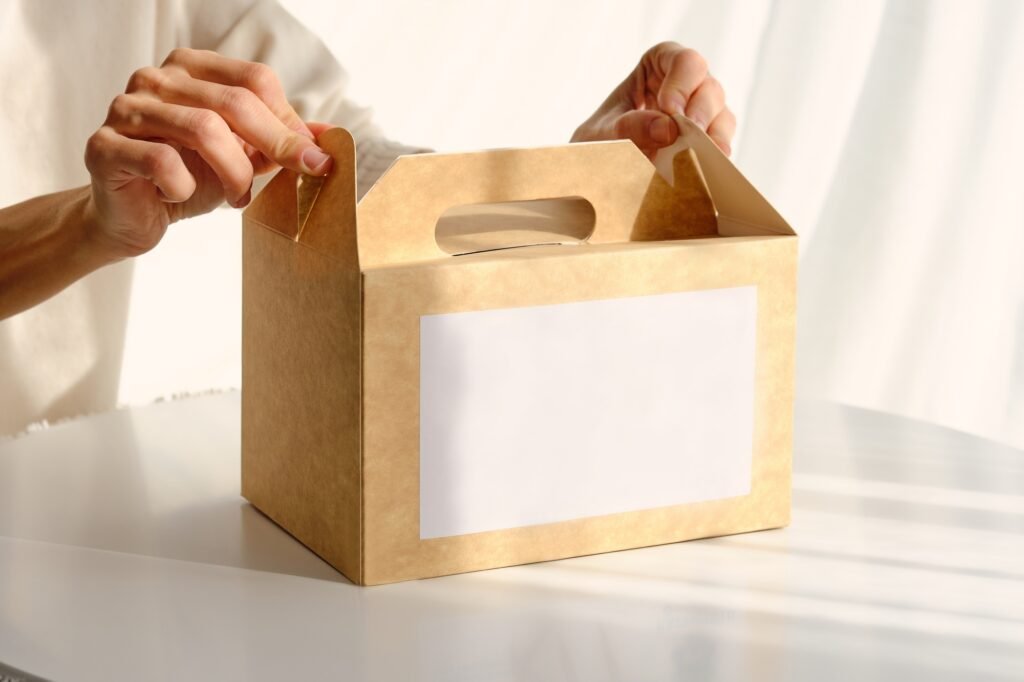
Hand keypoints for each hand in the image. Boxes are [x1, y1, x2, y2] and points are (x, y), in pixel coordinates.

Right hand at [83, 48, 332, 257]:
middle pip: (234, 101)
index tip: (313, 159)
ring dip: (235, 172)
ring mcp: (126, 108)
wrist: (133, 216)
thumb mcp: (243, 157)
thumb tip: (330, 138)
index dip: (289, 121)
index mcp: (191, 68)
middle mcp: (155, 78)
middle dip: (276, 146)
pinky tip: (179, 195)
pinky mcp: (104, 146)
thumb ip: (280, 141)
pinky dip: (184, 187)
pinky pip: (161, 163)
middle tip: (297, 178)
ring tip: (239, 198)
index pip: (255, 80)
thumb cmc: (189, 178)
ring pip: (203, 128)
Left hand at [571, 42, 734, 158]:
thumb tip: (668, 129)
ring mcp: (699, 110)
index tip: (669, 108)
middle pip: (708, 86)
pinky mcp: (705, 138)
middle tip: (688, 134)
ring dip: (713, 134)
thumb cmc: (600, 138)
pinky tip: (708, 165)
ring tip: (702, 154)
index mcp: (659, 65)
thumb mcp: (604, 132)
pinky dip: (715, 152)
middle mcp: (686, 83)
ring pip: (721, 113)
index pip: (683, 61)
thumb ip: (631, 127)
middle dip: (700, 111)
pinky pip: (721, 140)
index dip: (681, 82)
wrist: (598, 166)